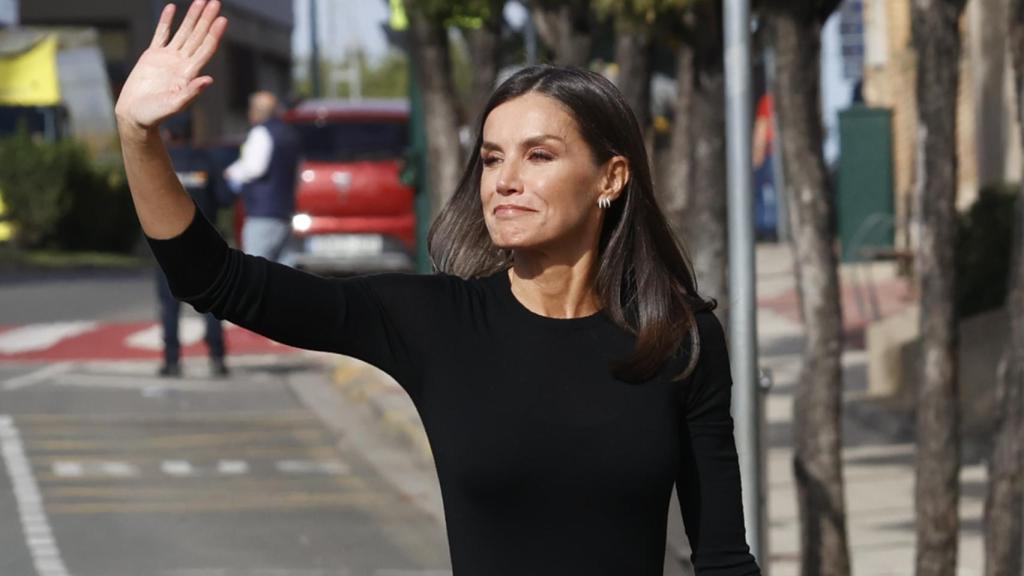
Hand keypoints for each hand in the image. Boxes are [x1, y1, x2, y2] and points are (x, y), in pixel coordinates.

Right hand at [114, 1, 226, 132]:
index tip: (223, 19)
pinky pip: (161, 34)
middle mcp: (181, 63)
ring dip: (192, 17)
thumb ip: (190, 93)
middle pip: (198, 36)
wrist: (135, 115)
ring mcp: (167, 58)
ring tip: (201, 1)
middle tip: (216, 2)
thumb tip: (209, 80)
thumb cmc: (155, 115)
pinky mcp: (152, 56)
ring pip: (183, 32)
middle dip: (207, 19)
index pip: (205, 49)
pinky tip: (172, 8)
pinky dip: (166, 21)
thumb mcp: (174, 105)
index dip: (214, 34)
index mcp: (189, 73)